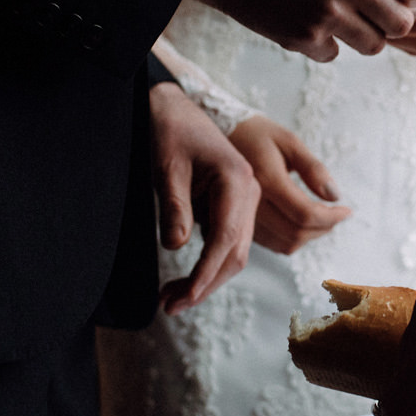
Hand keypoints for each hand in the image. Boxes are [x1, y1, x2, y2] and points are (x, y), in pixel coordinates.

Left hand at [147, 81, 260, 313]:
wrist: (176, 108)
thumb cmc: (171, 131)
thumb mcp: (166, 166)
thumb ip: (174, 206)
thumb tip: (176, 248)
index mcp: (238, 180)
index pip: (226, 240)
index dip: (205, 274)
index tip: (183, 298)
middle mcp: (250, 193)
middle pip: (236, 253)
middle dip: (205, 285)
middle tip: (170, 307)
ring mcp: (245, 201)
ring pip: (234, 253)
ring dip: (206, 280)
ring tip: (171, 300)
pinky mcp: (234, 207)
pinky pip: (227, 243)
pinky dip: (207, 265)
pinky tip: (183, 281)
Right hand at [187, 0, 415, 62]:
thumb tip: (411, 0)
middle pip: (401, 23)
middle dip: (388, 22)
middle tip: (367, 14)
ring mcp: (327, 11)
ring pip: (373, 45)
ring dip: (359, 36)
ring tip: (334, 16)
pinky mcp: (303, 37)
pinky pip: (333, 55)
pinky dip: (321, 44)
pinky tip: (301, 19)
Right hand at [227, 115, 352, 253]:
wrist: (220, 138)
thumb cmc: (257, 135)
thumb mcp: (289, 141)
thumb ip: (313, 168)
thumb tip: (335, 196)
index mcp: (265, 180)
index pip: (304, 214)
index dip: (331, 217)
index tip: (347, 210)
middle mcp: (250, 204)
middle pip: (296, 233)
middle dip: (324, 227)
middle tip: (337, 214)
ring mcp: (242, 218)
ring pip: (285, 243)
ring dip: (310, 236)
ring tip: (322, 218)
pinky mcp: (239, 225)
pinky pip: (273, 244)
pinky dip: (294, 238)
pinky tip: (301, 221)